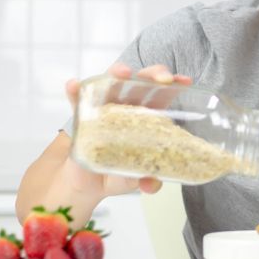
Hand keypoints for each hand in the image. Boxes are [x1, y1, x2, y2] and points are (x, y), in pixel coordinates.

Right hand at [63, 62, 192, 198]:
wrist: (87, 185)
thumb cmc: (117, 175)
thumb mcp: (135, 180)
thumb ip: (147, 181)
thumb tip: (151, 184)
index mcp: (146, 117)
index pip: (162, 94)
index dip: (174, 84)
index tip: (185, 81)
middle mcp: (126, 107)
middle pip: (141, 82)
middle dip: (152, 74)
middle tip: (161, 78)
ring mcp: (103, 108)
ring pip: (112, 83)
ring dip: (116, 73)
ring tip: (121, 73)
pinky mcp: (81, 115)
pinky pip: (77, 99)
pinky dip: (75, 91)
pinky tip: (74, 86)